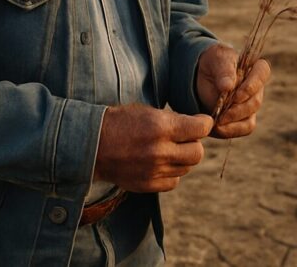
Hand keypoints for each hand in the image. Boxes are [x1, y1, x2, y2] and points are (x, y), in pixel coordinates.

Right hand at [93, 103, 211, 192]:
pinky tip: (161, 163)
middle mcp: (160, 151)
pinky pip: (174, 181)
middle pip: (198, 152)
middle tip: (185, 138)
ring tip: (169, 149)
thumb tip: (196, 126)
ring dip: (182, 158)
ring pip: (187, 168)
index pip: (201, 129)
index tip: (202, 122)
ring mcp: (154, 170)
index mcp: (161, 127)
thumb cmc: (120, 122)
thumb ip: (173, 120)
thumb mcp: (147, 111)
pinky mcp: (148, 185)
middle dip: (194, 143)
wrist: (91, 144)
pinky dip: (172, 173)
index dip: (204, 124)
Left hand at [196, 43, 271, 138]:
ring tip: (217, 122)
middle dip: (237, 110)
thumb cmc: (213, 63)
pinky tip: (217, 128)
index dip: (251, 86)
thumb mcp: (215, 60)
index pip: (262, 73)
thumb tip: (228, 86)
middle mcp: (257, 89)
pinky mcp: (242, 120)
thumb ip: (223, 70)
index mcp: (254, 68)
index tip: (235, 94)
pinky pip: (243, 129)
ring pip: (249, 120)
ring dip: (233, 123)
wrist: (202, 76)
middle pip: (255, 102)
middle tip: (221, 113)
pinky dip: (230, 131)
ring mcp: (251, 106)